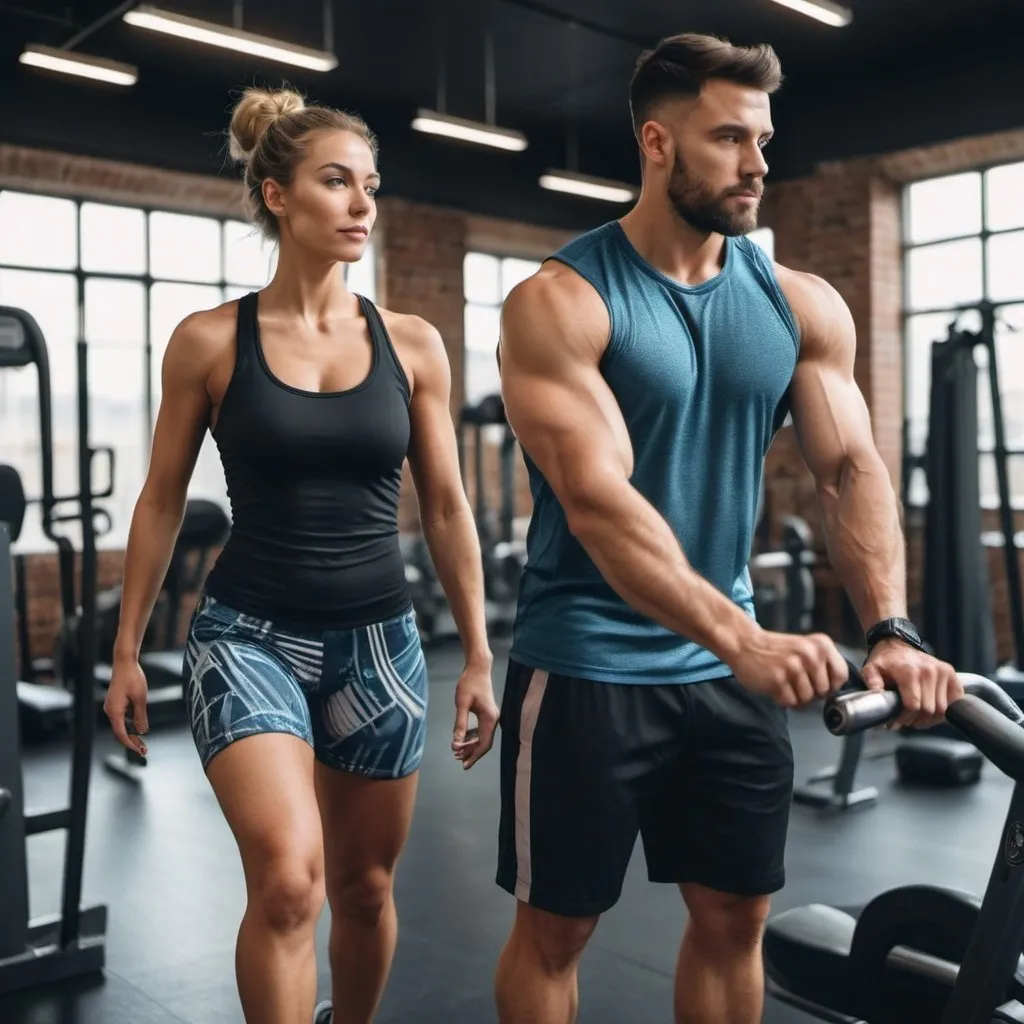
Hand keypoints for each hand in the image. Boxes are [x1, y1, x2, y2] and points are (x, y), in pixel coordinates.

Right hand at [102, 657, 149, 757]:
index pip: (121, 733)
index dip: (130, 744)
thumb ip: (140, 716)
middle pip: (120, 731)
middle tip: (144, 750)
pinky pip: (122, 717)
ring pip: (121, 725)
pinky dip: (130, 723)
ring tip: (143, 742)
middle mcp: (110, 710)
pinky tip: (139, 726)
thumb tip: (142, 732)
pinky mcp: (115, 703)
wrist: (125, 663)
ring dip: (132, 733)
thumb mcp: (141, 698)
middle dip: (132, 741)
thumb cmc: (133, 678)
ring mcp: (112, 707)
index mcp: (114, 711)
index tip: (140, 751)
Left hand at [451, 659, 498, 769]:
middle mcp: (493, 719)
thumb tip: (456, 743)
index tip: (464, 765)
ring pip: (483, 737)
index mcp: (489, 718)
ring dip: (471, 745)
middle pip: (484, 743)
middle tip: (458, 760)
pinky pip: (481, 730)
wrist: (478, 668)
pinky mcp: (487, 713)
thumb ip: (460, 724)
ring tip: (458, 752)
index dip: (474, 756)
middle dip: (472, 753)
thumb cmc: (469, 683)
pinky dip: (473, 737)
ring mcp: (491, 716)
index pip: (484, 743)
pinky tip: (463, 740)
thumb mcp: (462, 704)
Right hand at [731, 629, 848, 707]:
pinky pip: (790, 702)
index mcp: (821, 644)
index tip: (819, 684)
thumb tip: (834, 691)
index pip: (841, 675)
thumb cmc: (776, 650)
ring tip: (784, 683)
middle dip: (811, 692)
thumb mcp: (806, 648)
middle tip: (796, 682)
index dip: (831, 685)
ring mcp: (793, 667)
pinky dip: (782, 699)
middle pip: (824, 691)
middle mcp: (810, 654)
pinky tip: (775, 686)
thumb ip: (823, 664)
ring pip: (807, 699)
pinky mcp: (778, 680)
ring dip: (795, 697)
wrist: (745, 643)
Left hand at [861, 640, 962, 729]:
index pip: (913, 705)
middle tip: (905, 721)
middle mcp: (929, 671)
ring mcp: (942, 672)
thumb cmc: (885, 661)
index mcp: (909, 672)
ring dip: (929, 719)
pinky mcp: (951, 673)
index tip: (895, 723)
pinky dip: (944, 710)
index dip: (904, 719)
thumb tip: (877, 698)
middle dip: (915, 721)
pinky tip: (931, 710)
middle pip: (929, 710)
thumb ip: (872, 683)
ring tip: (916, 717)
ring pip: (942, 709)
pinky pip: (955, 701)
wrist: (897, 645)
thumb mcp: (870, 670)